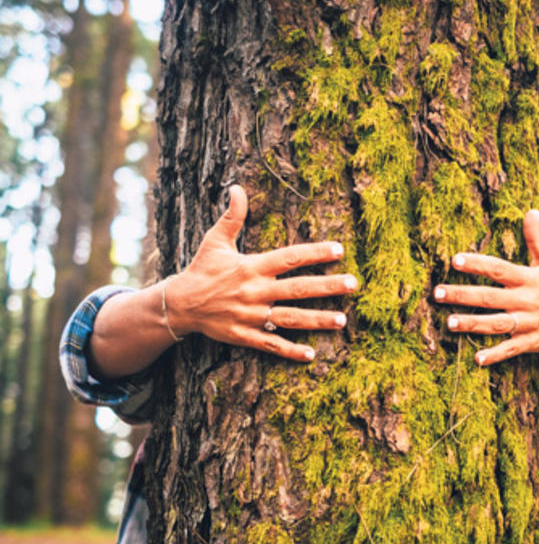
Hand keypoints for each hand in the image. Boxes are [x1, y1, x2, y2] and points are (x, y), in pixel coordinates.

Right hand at [166, 185, 357, 361]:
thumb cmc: (202, 269)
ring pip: (290, 319)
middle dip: (327, 286)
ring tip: (343, 320)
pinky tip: (311, 355)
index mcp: (251, 267)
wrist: (180, 304)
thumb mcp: (215, 240)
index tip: (339, 249)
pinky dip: (290, 351)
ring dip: (317, 320)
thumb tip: (236, 188)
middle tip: (353, 283)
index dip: (315, 253)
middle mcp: (254, 291)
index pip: (289, 258)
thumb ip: (232, 217)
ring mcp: (250, 315)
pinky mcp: (244, 335)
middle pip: (297, 289)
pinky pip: (270, 344)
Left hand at [434, 209, 538, 366]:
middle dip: (463, 295)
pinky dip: (495, 354)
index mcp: (527, 279)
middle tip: (438, 293)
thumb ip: (536, 238)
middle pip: (490, 297)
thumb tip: (532, 210)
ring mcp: (528, 323)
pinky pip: (511, 349)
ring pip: (496, 323)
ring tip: (450, 323)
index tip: (455, 260)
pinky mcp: (530, 342)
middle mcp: (525, 300)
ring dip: (473, 324)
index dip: (478, 264)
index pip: (499, 269)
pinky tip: (477, 358)